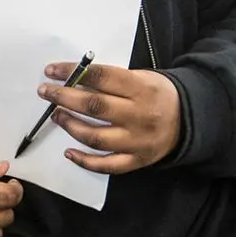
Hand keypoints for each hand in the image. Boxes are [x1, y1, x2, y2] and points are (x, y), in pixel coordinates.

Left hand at [39, 62, 182, 174]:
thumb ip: (111, 80)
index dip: (72, 73)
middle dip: (64, 98)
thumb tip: (73, 79)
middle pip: (94, 106)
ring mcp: (136, 141)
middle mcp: (138, 115)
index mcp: (140, 88)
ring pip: (95, 137)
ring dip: (70, 126)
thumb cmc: (157, 93)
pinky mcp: (136, 160)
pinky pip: (106, 165)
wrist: (189, 120)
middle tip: (46, 92)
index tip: (51, 71)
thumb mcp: (141, 77)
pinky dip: (84, 161)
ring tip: (56, 116)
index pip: (100, 77)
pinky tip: (69, 152)